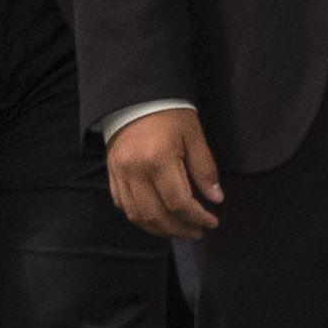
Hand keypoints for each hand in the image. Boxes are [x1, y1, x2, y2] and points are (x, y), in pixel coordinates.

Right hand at [106, 109, 223, 237]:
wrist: (135, 97)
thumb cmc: (167, 112)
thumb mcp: (194, 135)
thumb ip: (204, 169)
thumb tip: (215, 198)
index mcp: (158, 160)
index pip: (179, 204)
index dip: (197, 218)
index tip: (211, 221)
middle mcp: (135, 171)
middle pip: (158, 216)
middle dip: (181, 229)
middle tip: (198, 231)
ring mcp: (120, 174)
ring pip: (138, 216)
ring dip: (161, 229)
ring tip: (180, 229)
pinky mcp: (112, 174)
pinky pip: (124, 205)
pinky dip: (141, 217)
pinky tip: (157, 218)